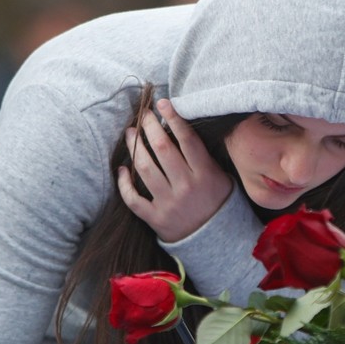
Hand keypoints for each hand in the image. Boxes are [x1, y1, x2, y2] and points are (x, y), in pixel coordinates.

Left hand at [118, 98, 232, 242]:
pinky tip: (123, 169)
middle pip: (162, 149)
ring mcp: (169, 203)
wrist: (215, 240)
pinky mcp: (155, 218)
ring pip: (145, 168)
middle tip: (143, 115)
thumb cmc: (217, 201)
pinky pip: (133, 198)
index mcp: (205, 174)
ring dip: (135, 147)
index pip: (187, 140)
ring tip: (131, 134)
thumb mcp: (221, 177)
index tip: (162, 103)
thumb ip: (203, 157)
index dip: (173, 118)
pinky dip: (124, 183)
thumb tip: (180, 128)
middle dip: (150, 127)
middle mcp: (186, 187)